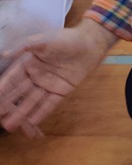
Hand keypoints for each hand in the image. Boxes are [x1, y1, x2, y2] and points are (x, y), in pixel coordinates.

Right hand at [0, 20, 116, 136]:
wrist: (90, 44)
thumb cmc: (66, 39)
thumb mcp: (45, 40)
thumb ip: (25, 46)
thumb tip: (4, 53)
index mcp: (29, 63)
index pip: (13, 78)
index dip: (4, 88)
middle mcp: (36, 75)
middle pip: (20, 92)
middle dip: (9, 105)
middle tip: (0, 117)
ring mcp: (48, 84)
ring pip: (33, 100)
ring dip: (22, 113)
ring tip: (11, 126)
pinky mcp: (61, 90)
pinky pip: (50, 103)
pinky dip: (41, 112)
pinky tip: (32, 122)